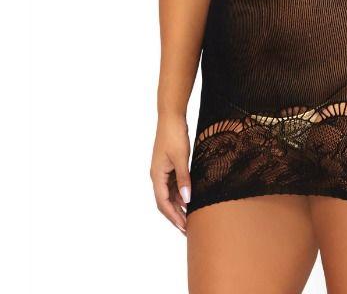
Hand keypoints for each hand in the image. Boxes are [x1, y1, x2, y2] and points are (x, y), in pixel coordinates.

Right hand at [150, 113, 191, 234]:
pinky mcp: (168, 165)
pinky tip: (189, 199)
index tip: (183, 228)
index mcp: (157, 175)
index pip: (163, 203)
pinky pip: (173, 185)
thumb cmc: (174, 134)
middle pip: (164, 201)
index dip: (173, 217)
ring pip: (169, 194)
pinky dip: (180, 194)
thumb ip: (184, 178)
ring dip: (178, 206)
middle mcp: (157, 175)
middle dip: (175, 216)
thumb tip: (187, 199)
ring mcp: (162, 170)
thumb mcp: (181, 157)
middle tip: (187, 229)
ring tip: (190, 217)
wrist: (171, 116)